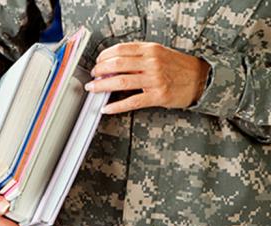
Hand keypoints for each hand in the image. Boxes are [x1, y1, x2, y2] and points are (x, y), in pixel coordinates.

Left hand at [85, 42, 210, 113]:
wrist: (201, 79)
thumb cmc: (178, 67)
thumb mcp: (159, 53)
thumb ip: (139, 55)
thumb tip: (113, 63)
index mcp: (150, 50)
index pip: (120, 49)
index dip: (104, 56)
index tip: (97, 61)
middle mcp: (151, 63)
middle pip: (116, 65)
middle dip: (99, 70)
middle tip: (93, 76)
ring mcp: (154, 80)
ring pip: (120, 82)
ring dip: (102, 86)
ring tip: (93, 89)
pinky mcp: (157, 96)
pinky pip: (131, 102)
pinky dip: (116, 106)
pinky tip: (106, 108)